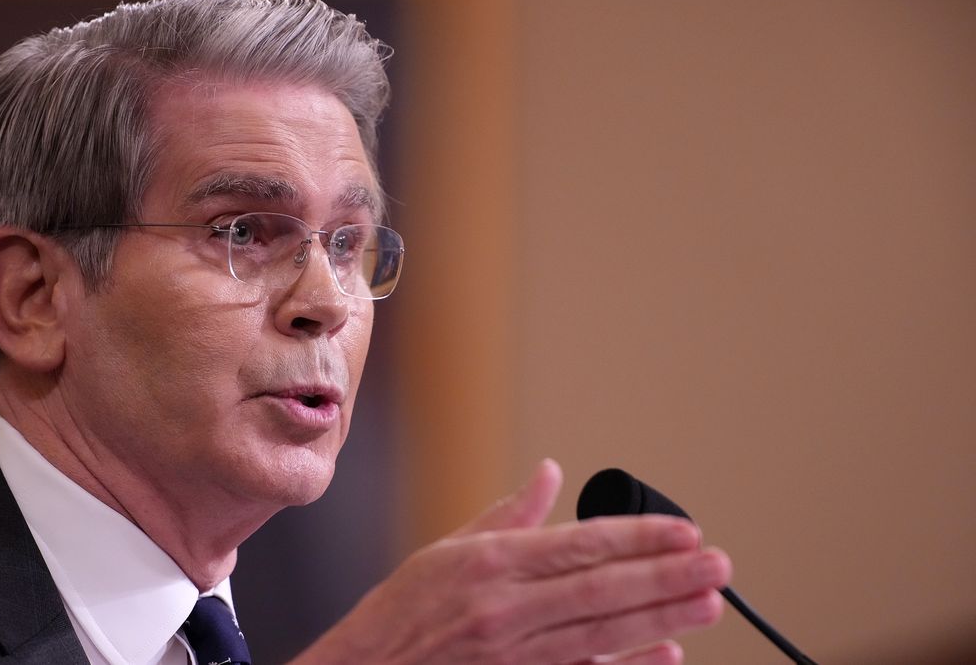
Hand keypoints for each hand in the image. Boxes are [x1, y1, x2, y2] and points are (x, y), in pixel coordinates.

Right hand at [291, 460, 730, 663]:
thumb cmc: (404, 613)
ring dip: (661, 619)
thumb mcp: (447, 550)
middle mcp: (505, 609)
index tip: (684, 531)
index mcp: (489, 563)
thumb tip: (549, 473)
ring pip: (603, 636)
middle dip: (666, 576)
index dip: (638, 537)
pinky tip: (667, 654)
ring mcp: (515, 655)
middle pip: (602, 591)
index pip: (580, 545)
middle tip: (717, 565)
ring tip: (709, 603)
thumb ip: (508, 515)